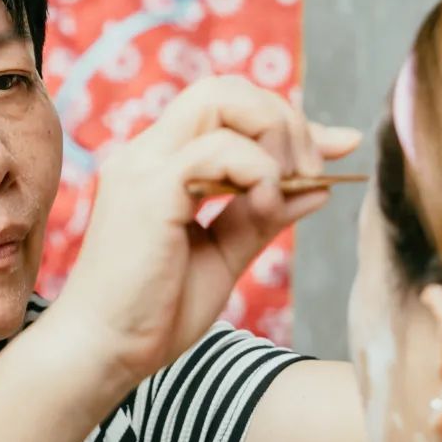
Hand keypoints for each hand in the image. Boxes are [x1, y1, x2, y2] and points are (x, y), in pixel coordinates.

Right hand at [49, 75, 359, 391]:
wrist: (104, 352)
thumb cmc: (154, 313)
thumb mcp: (224, 256)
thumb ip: (264, 217)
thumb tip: (318, 188)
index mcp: (161, 165)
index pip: (228, 107)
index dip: (288, 121)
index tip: (337, 149)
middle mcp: (148, 153)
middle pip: (226, 88)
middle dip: (284, 119)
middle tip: (310, 174)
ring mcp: (144, 167)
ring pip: (222, 100)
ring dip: (276, 139)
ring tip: (285, 194)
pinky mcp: (150, 191)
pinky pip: (219, 149)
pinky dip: (259, 171)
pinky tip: (267, 207)